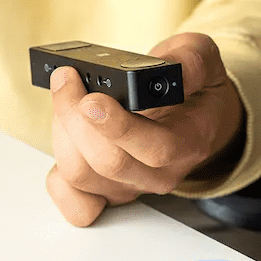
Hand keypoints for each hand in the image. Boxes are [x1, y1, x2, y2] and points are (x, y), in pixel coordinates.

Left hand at [45, 32, 243, 226]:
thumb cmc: (193, 88)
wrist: (191, 114)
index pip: (156, 149)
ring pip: (82, 175)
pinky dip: (57, 178)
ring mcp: (130, 185)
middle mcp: (159, 173)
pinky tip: (63, 140)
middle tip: (67, 81)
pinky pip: (73, 202)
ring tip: (68, 96)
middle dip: (76, 118)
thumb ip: (191, 61)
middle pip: (108, 162)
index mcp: (189, 142)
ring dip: (62, 133)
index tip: (92, 100)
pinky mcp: (105, 192)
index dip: (118, 127)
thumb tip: (170, 70)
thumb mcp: (203, 58)